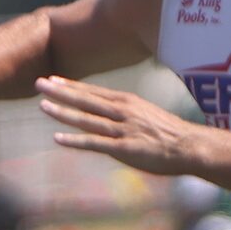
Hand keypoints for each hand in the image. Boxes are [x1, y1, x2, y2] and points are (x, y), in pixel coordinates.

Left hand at [36, 76, 203, 175]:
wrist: (190, 147)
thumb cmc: (171, 133)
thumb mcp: (148, 115)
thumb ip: (127, 114)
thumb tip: (112, 115)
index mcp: (128, 102)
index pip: (94, 92)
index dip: (72, 86)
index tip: (54, 80)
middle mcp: (123, 112)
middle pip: (86, 100)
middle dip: (61, 92)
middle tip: (39, 84)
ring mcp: (123, 130)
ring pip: (87, 119)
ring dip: (63, 112)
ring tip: (43, 106)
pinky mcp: (124, 149)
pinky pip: (95, 143)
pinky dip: (75, 140)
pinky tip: (58, 138)